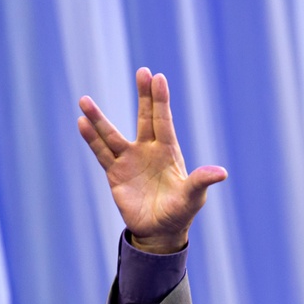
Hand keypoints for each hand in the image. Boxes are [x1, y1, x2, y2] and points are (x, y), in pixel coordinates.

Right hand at [77, 67, 226, 252]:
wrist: (160, 232)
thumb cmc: (180, 213)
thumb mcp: (193, 197)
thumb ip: (201, 182)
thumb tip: (222, 172)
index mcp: (169, 153)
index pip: (164, 121)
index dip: (160, 100)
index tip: (158, 77)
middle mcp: (148, 151)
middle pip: (145, 118)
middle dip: (144, 96)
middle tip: (142, 71)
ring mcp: (130, 161)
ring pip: (112, 135)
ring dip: (99, 118)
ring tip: (84, 100)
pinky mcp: (115, 174)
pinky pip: (101, 153)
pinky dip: (91, 139)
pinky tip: (81, 123)